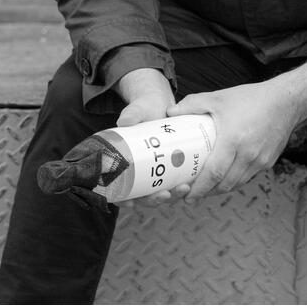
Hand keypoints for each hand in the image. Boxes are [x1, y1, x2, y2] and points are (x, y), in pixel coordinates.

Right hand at [114, 68, 189, 206]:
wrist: (161, 104)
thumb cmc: (144, 108)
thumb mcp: (138, 109)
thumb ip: (132, 113)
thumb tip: (124, 121)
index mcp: (121, 161)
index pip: (117, 187)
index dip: (121, 199)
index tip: (131, 202)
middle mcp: (136, 171)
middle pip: (141, 195)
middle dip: (152, 200)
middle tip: (165, 195)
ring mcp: (152, 171)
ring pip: (158, 192)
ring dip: (170, 196)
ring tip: (183, 188)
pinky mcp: (167, 168)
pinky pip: (172, 182)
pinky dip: (179, 187)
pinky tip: (190, 184)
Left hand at [166, 78, 298, 200]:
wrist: (285, 101)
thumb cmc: (251, 98)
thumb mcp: (218, 97)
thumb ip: (192, 104)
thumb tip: (170, 113)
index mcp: (234, 139)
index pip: (214, 173)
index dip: (199, 188)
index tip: (186, 195)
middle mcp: (248, 154)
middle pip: (224, 184)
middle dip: (206, 193)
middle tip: (191, 194)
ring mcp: (260, 161)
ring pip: (236, 183)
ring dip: (220, 189)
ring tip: (206, 188)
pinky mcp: (268, 162)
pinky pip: (247, 177)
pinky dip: (234, 181)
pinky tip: (225, 176)